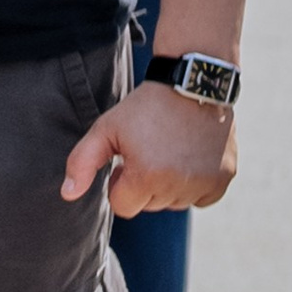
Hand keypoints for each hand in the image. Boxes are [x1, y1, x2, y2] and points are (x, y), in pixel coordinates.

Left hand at [62, 75, 237, 215]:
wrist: (193, 84)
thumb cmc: (144, 108)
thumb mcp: (106, 129)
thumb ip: (81, 163)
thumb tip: (67, 195)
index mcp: (147, 176)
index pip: (123, 207)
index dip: (121, 182)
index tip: (128, 159)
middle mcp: (179, 184)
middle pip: (149, 205)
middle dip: (144, 184)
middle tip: (149, 150)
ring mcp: (206, 183)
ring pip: (175, 203)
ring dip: (169, 185)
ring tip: (169, 150)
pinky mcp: (225, 178)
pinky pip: (201, 198)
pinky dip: (194, 184)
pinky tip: (189, 157)